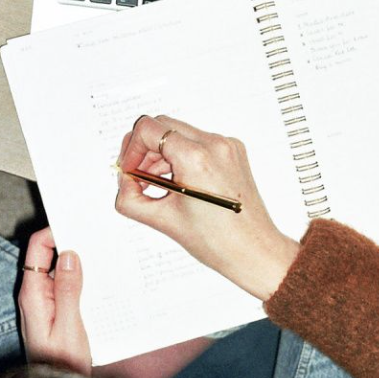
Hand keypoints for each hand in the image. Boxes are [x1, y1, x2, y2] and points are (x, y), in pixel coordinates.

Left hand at [17, 228, 91, 373]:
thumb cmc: (61, 365)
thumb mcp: (69, 327)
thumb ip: (68, 290)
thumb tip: (70, 255)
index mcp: (33, 294)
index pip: (37, 247)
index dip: (56, 231)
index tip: (80, 225)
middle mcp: (36, 295)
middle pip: (50, 256)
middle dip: (72, 244)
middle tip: (99, 236)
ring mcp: (45, 304)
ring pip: (61, 271)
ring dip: (81, 264)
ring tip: (106, 255)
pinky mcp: (55, 313)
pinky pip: (67, 288)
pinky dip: (82, 281)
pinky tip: (102, 282)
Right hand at [115, 115, 298, 300]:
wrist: (254, 251)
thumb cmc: (218, 241)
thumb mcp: (163, 220)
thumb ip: (130, 199)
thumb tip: (123, 182)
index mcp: (196, 158)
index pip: (148, 129)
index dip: (131, 149)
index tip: (129, 171)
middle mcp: (215, 145)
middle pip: (162, 126)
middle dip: (143, 150)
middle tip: (137, 176)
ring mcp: (227, 146)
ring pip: (178, 133)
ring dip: (160, 154)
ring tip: (155, 184)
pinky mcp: (233, 152)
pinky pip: (197, 142)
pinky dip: (180, 156)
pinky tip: (176, 182)